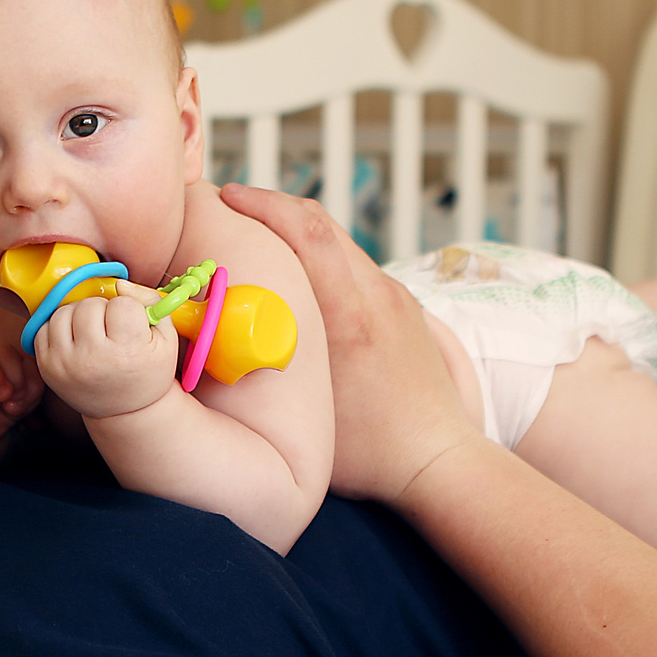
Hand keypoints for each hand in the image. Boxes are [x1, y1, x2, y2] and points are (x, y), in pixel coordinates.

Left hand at [34, 291, 178, 420]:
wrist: (124, 411)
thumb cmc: (148, 371)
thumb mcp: (165, 339)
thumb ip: (150, 301)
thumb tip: (119, 283)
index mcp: (126, 353)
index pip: (121, 304)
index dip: (129, 310)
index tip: (131, 328)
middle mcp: (92, 359)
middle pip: (90, 305)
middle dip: (103, 311)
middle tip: (111, 330)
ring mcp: (65, 364)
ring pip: (64, 311)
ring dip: (79, 315)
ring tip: (92, 332)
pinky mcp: (46, 367)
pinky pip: (44, 327)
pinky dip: (59, 328)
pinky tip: (75, 341)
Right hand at [217, 184, 479, 503]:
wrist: (439, 461)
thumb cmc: (371, 453)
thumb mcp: (307, 414)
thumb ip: (267, 369)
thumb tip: (216, 340)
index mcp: (353, 316)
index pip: (308, 233)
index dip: (263, 205)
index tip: (224, 196)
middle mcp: (379, 296)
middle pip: (321, 224)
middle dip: (271, 206)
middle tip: (228, 206)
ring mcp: (396, 298)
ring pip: (339, 242)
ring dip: (295, 230)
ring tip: (254, 238)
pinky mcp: (403, 307)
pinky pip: (354, 265)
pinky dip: (319, 256)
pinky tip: (295, 278)